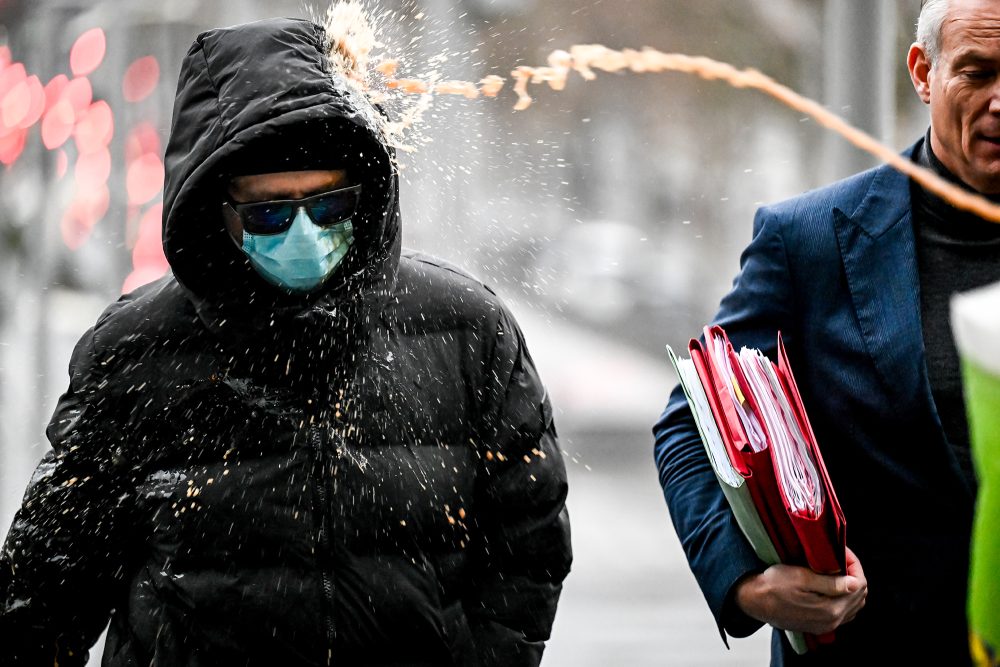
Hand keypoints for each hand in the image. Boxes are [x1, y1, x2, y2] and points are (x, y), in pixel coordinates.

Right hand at [733, 547, 867, 634]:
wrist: (754, 601)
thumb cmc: (773, 585)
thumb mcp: (800, 577)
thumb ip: (830, 583)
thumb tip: (855, 583)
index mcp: (830, 608)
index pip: (859, 584)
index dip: (854, 564)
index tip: (841, 552)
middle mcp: (832, 620)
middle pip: (859, 596)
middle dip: (854, 575)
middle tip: (840, 559)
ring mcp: (826, 625)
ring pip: (853, 606)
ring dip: (851, 588)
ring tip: (838, 572)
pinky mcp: (819, 626)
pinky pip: (843, 615)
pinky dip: (844, 600)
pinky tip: (832, 588)